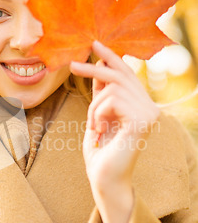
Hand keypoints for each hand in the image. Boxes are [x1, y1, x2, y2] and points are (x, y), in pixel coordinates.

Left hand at [70, 41, 159, 222]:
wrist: (104, 180)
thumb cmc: (100, 152)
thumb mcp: (98, 115)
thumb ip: (102, 94)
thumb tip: (99, 68)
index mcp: (141, 105)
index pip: (127, 74)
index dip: (111, 58)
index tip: (95, 43)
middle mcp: (150, 107)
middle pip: (120, 75)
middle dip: (94, 67)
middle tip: (72, 63)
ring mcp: (149, 113)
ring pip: (112, 87)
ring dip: (94, 106)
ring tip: (94, 125)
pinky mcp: (141, 120)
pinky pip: (110, 100)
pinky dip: (97, 113)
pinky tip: (100, 131)